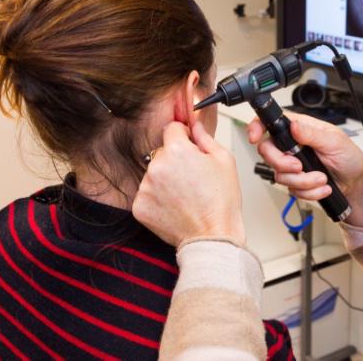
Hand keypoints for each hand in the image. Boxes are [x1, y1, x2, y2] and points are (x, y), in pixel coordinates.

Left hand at [133, 121, 245, 247]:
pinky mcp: (139, 206)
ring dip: (165, 179)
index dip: (183, 135)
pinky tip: (175, 205)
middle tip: (192, 177)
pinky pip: (147, 194)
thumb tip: (195, 125)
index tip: (188, 144)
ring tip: (185, 195)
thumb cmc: (221, 201)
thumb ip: (205, 137)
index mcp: (177, 150)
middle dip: (175, 160)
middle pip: (162, 152)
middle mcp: (156, 166)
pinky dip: (158, 198)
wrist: (212, 236)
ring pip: (154, 173)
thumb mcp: (224, 160)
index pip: (172, 128)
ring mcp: (145, 187)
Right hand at [247, 112, 362, 226]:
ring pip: (280, 175)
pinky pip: (291, 189)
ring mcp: (293, 164)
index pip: (271, 123)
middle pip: (267, 152)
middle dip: (283, 163)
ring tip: (321, 178)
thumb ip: (312, 134)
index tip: (255, 137)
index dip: (257, 127)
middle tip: (299, 166)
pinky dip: (308, 191)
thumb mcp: (335, 141)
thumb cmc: (349, 157)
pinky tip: (322, 187)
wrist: (356, 184)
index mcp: (300, 129)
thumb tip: (294, 125)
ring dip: (303, 181)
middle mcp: (292, 145)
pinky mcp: (296, 181)